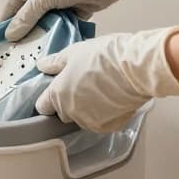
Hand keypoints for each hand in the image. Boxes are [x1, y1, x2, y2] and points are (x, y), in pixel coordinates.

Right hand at [1, 0, 166, 40]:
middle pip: (30, 14)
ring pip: (47, 21)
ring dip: (43, 34)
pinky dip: (58, 33)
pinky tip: (52, 48)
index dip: (7, 20)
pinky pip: (62, 25)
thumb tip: (9, 35)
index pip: (14, 3)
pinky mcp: (75, 9)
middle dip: (26, 30)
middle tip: (17, 51)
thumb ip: (26, 17)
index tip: (1, 40)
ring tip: (33, 54)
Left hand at [35, 26, 178, 132]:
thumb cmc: (104, 56)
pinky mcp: (109, 126)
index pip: (42, 106)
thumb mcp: (75, 52)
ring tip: (101, 90)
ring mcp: (90, 122)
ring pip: (82, 119)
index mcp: (57, 95)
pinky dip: (104, 114)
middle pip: (63, 113)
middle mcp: (70, 113)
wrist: (136, 68)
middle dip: (69, 102)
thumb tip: (42, 66)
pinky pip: (101, 122)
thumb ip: (55, 63)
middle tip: (83, 84)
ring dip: (87, 109)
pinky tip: (112, 98)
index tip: (58, 89)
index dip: (49, 98)